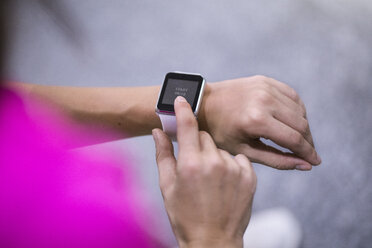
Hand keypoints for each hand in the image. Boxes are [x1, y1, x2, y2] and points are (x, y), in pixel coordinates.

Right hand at [152, 96, 256, 247]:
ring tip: (211, 180)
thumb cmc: (185, 215)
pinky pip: (238, 158)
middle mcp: (214, 162)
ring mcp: (234, 169)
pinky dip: (231, 165)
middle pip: (205, 137)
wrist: (213, 240)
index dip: (183, 110)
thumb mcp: (167, 186)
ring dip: (215, 156)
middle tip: (195, 165)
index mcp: (190, 164)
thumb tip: (157, 131)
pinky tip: (225, 182)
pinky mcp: (250, 176)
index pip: (187, 126)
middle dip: (198, 144)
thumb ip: (163, 154)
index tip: (181, 98)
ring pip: (222, 148)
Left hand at [199, 75, 320, 169]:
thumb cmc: (220, 132)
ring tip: (299, 140)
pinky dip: (297, 110)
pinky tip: (293, 121)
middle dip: (308, 142)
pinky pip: (292, 96)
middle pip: (301, 124)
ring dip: (304, 127)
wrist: (203, 104)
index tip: (316, 162)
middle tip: (308, 154)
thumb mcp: (244, 151)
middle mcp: (264, 100)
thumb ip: (277, 159)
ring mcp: (265, 87)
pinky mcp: (266, 81)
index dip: (308, 153)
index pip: (294, 139)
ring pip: (300, 110)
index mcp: (256, 120)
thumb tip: (305, 165)